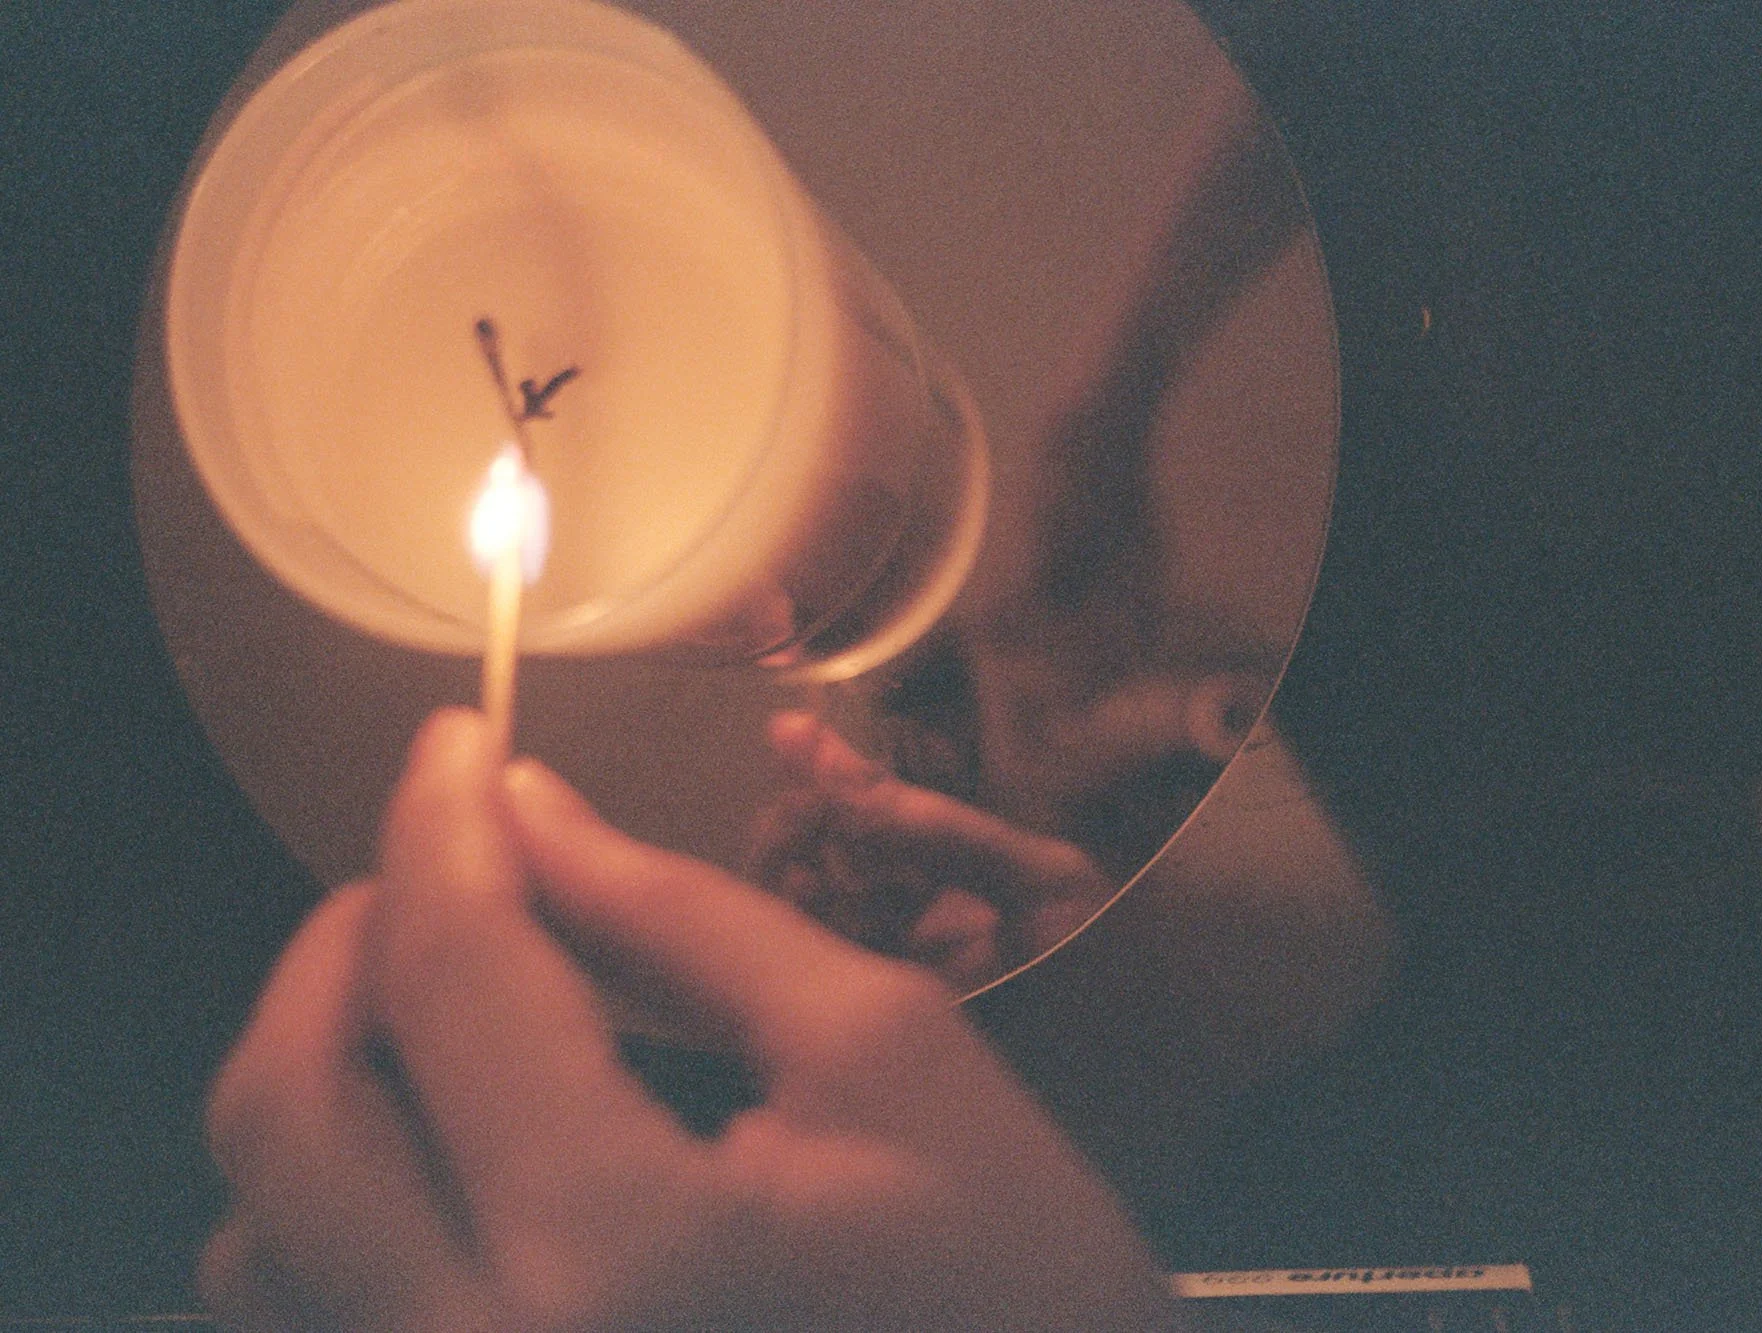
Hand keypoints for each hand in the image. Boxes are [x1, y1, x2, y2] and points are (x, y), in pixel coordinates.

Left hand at [201, 708, 1179, 1331]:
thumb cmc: (1012, 1266)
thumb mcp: (878, 1049)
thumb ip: (681, 919)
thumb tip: (531, 807)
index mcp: (615, 1242)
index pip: (459, 978)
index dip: (444, 827)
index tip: (457, 744)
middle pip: (290, 1107)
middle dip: (351, 937)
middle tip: (449, 857)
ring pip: (256, 1230)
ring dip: (327, 1070)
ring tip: (450, 991)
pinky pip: (304, 1309)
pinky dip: (331, 1198)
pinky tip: (443, 1133)